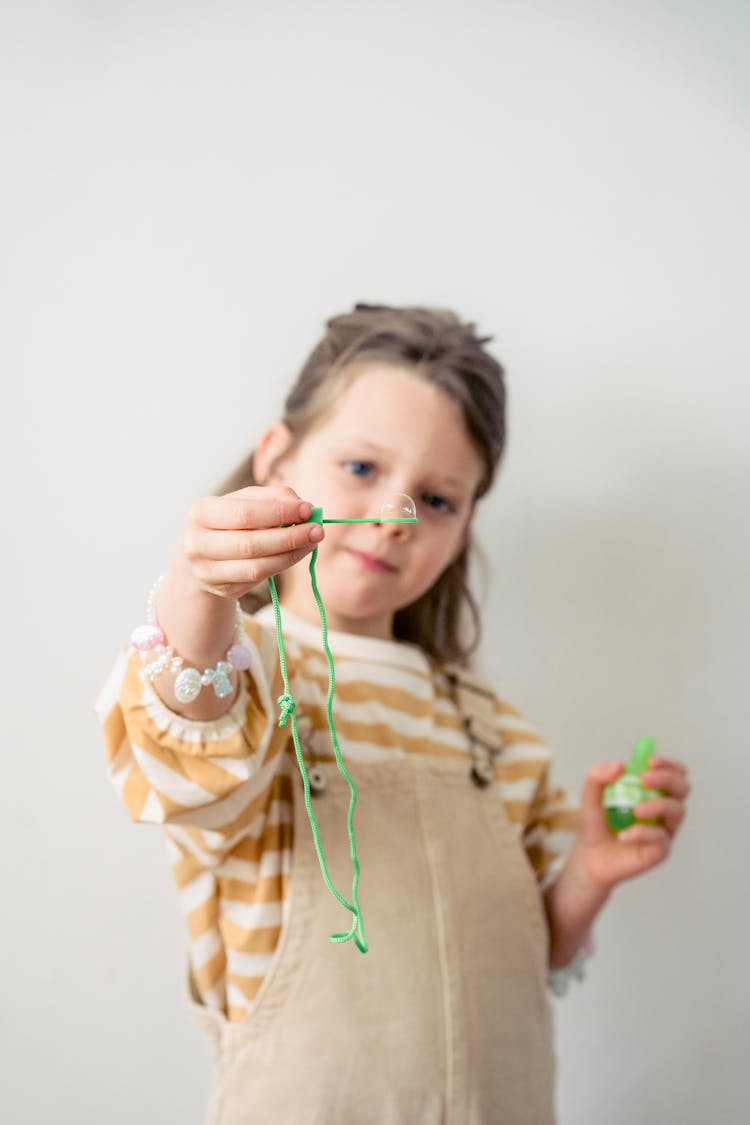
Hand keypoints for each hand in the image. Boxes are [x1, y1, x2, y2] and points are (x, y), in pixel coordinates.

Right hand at [181, 485, 324, 599]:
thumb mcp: (244, 501)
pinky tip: (297, 553)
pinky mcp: (222, 589)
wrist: (203, 554)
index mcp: (201, 513)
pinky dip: (283, 565)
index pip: (245, 514)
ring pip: (257, 566)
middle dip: (290, 536)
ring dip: (291, 554)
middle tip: (317, 530)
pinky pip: (259, 579)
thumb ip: (271, 497)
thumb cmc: (229, 520)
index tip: (308, 509)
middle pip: (251, 543)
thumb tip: (300, 504)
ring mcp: (207, 571)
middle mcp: (197, 544)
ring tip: (312, 542)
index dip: (279, 513)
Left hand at [572, 755, 689, 891]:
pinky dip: (642, 833)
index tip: (650, 761)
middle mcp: (664, 808)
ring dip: (658, 805)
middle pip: (683, 787)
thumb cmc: (596, 823)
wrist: (590, 855)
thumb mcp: (590, 795)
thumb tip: (620, 765)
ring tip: (635, 810)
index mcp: (652, 791)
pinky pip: (661, 838)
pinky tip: (623, 835)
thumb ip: (597, 776)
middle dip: (666, 778)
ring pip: (678, 811)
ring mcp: (665, 829)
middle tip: (643, 780)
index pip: (674, 772)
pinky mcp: (661, 850)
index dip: (668, 764)